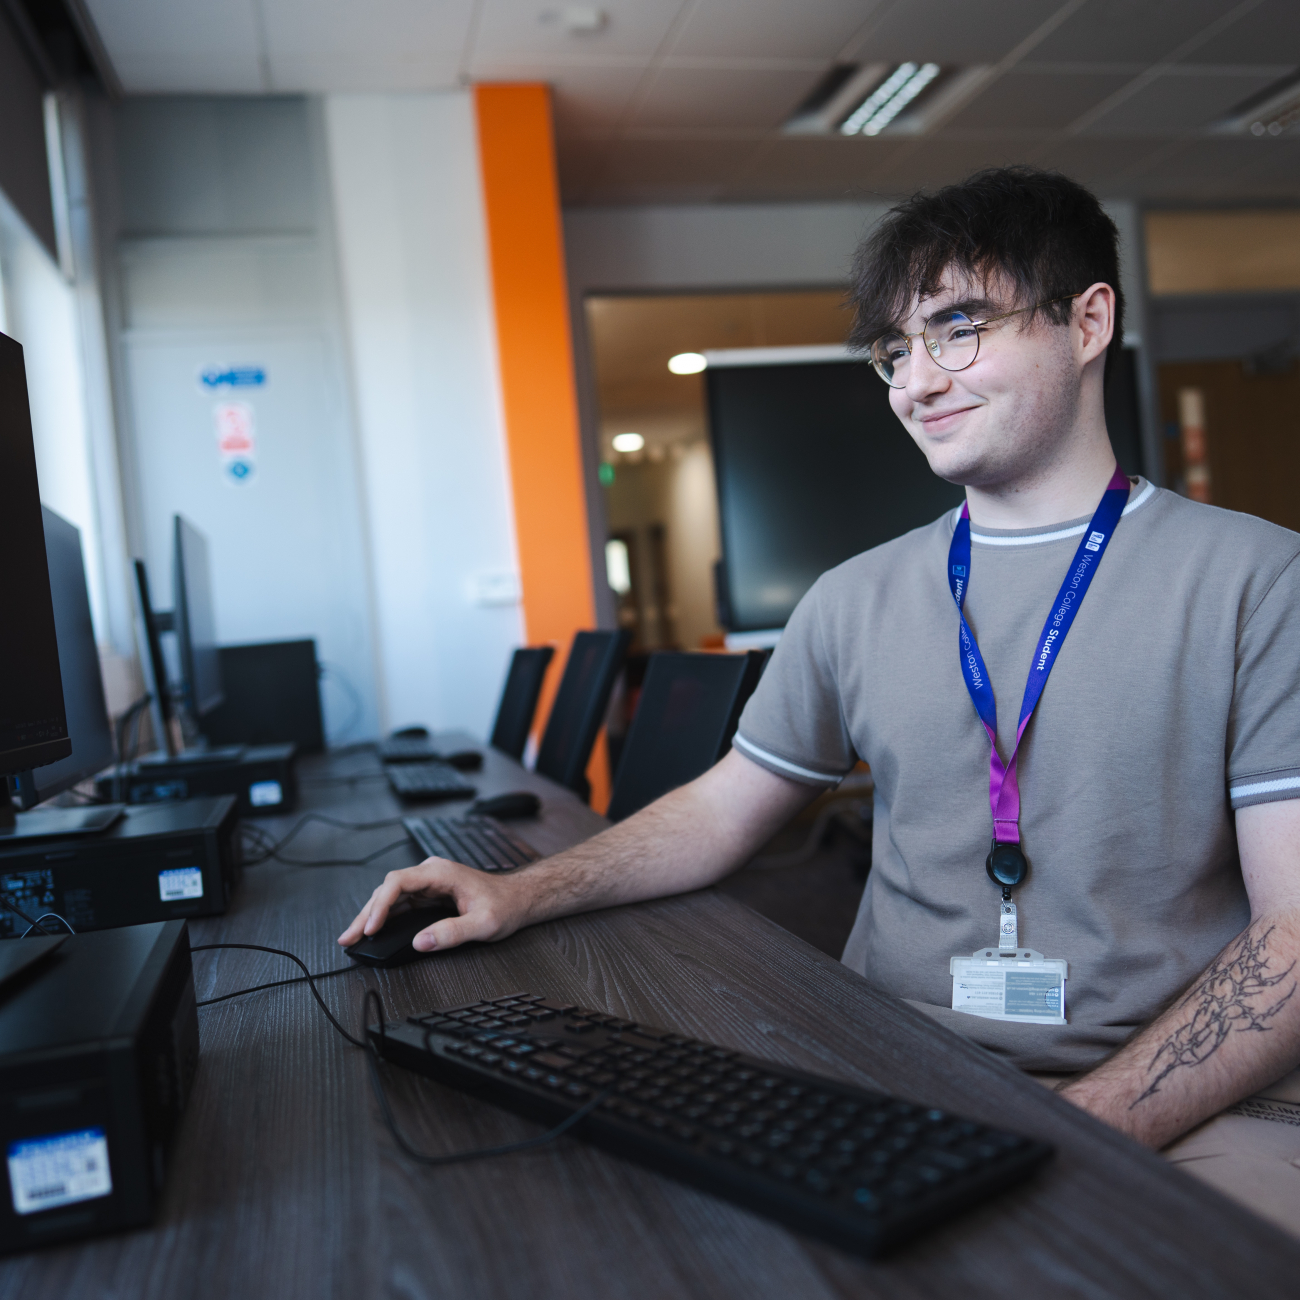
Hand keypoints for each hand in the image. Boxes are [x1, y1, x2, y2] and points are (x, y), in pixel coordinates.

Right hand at [337, 857, 525, 952]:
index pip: (398, 882)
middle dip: (366, 914)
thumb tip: (419, 942)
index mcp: (441, 873)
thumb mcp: (483, 924)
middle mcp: (431, 873)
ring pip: (390, 896)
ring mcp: (428, 883)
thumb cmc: (504, 906)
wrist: (518, 899)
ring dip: (371, 916)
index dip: (380, 905)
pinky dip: (384, 918)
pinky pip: (399, 904)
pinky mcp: (428, 895)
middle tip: (348, 937)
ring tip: (352, 937)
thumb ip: (452, 933)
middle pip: (388, 889)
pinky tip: (372, 931)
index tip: (371, 927)